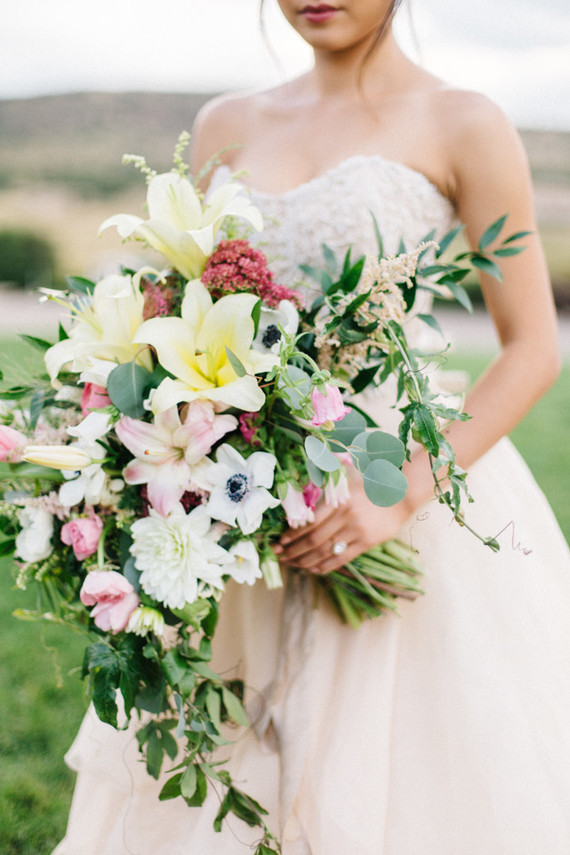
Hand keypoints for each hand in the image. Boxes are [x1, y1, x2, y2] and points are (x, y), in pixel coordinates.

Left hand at [274, 474, 412, 573]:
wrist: (400, 495)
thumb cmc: (368, 488)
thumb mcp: (346, 483)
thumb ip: (326, 491)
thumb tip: (302, 502)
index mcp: (338, 500)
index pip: (309, 521)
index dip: (292, 534)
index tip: (280, 541)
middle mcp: (346, 516)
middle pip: (314, 539)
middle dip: (294, 550)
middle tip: (280, 556)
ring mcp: (357, 531)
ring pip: (325, 551)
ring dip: (306, 560)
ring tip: (293, 565)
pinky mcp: (367, 543)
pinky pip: (342, 558)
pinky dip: (326, 566)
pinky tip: (314, 569)